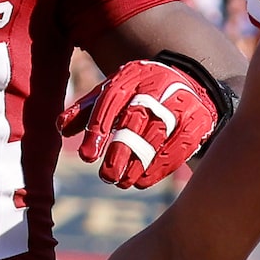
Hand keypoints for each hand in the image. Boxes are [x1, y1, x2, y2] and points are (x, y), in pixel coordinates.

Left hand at [64, 59, 222, 189]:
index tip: (86, 156)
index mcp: (131, 77)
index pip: (111, 101)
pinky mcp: (198, 122)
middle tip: (106, 176)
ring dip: (139, 163)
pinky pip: (179, 148)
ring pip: (158, 136)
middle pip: (136, 120)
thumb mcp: (115, 92)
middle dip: (121, 149)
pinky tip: (143, 182)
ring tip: (122, 183)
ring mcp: (181, 104)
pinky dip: (160, 168)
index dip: (98, 129)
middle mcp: (157, 87)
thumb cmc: (142, 92)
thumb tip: (61, 128)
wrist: (191, 83)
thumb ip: (88, 109)